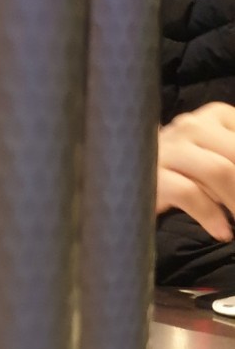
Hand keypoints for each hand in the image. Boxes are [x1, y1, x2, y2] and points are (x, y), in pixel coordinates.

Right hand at [157, 103, 234, 240]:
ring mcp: (168, 148)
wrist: (125, 184)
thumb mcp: (216, 163)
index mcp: (214, 116)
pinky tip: (221, 231)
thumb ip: (231, 162)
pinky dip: (211, 216)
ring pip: (218, 170)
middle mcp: (190, 126)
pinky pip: (189, 193)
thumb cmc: (185, 174)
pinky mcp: (151, 174)